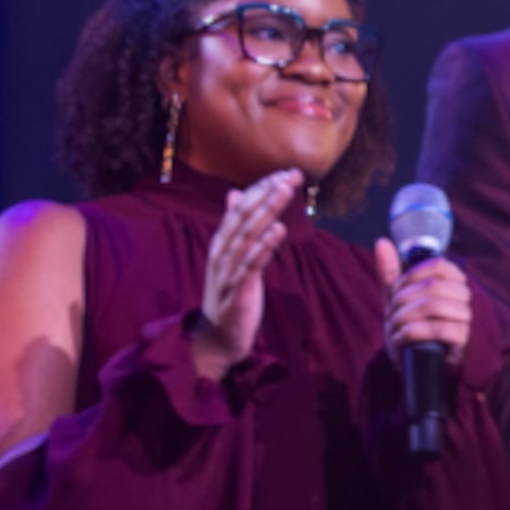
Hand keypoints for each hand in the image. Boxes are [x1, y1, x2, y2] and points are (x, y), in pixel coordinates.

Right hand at [191, 169, 306, 377]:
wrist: (218, 336)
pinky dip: (264, 246)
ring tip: (286, 192)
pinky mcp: (238, 290)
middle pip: (244, 216)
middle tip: (291, 176)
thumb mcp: (232, 256)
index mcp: (221, 242)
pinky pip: (251, 264)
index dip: (261, 188)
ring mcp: (228, 271)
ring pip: (247, 235)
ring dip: (267, 211)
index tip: (285, 173)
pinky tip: (279, 230)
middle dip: (267, 193)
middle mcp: (221, 252)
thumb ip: (235, 226)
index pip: (240, 207)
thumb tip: (234, 194)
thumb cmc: (230, 292)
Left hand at [373, 240, 474, 363]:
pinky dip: (413, 332)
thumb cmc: (417, 331)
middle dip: (402, 300)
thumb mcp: (402, 301)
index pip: (439, 266)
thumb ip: (393, 274)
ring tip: (395, 329)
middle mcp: (468, 300)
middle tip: (391, 315)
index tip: (399, 288)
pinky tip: (402, 338)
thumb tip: (382, 242)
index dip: (413, 274)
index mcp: (456, 286)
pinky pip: (439, 329)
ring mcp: (469, 321)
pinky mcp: (466, 342)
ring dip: (404, 317)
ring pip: (433, 305)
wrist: (429, 369)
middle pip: (432, 286)